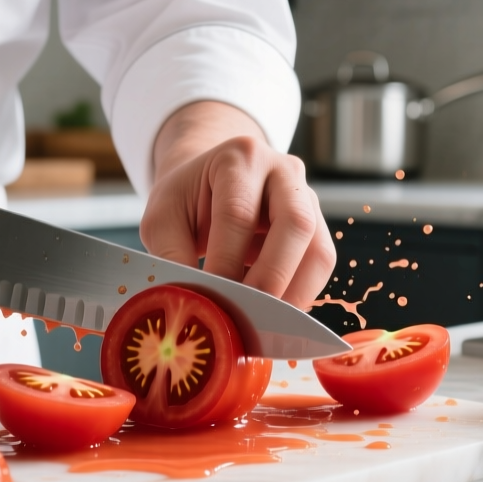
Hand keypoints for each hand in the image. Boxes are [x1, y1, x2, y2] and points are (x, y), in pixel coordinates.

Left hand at [139, 103, 335, 308]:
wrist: (209, 182)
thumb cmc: (187, 199)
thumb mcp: (163, 217)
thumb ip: (170, 254)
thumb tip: (190, 302)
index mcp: (239, 157)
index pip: (238, 213)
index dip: (226, 262)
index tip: (212, 299)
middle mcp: (283, 171)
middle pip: (295, 223)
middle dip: (270, 278)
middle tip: (245, 315)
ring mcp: (307, 198)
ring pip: (319, 250)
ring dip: (293, 294)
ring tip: (262, 323)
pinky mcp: (318, 227)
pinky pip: (319, 266)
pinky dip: (299, 295)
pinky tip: (272, 313)